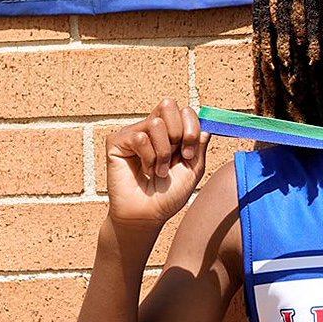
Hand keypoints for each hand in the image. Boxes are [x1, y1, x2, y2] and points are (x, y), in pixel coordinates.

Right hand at [104, 99, 210, 226]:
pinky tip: (145, 171)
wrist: (147, 216)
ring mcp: (134, 133)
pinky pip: (140, 138)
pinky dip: (148, 158)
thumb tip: (205, 124)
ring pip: (157, 124)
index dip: (192, 128)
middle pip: (169, 105)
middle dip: (178, 133)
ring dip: (163, 154)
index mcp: (171, 131)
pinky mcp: (117, 142)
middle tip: (176, 157)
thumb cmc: (168, 194)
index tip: (189, 154)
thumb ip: (200, 144)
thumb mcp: (193, 169)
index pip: (185, 111)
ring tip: (159, 171)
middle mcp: (152, 128)